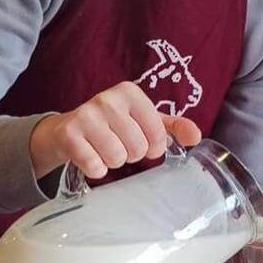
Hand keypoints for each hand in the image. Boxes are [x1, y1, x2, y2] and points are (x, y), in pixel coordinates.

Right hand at [29, 81, 201, 179]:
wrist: (66, 131)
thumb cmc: (112, 126)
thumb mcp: (144, 121)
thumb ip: (173, 127)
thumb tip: (196, 137)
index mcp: (130, 92)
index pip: (158, 136)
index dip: (152, 147)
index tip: (140, 140)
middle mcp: (107, 99)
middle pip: (138, 149)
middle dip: (130, 154)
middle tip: (118, 145)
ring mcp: (86, 115)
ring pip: (117, 158)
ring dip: (112, 162)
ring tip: (103, 150)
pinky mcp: (69, 134)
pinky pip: (95, 165)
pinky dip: (95, 169)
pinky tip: (89, 157)